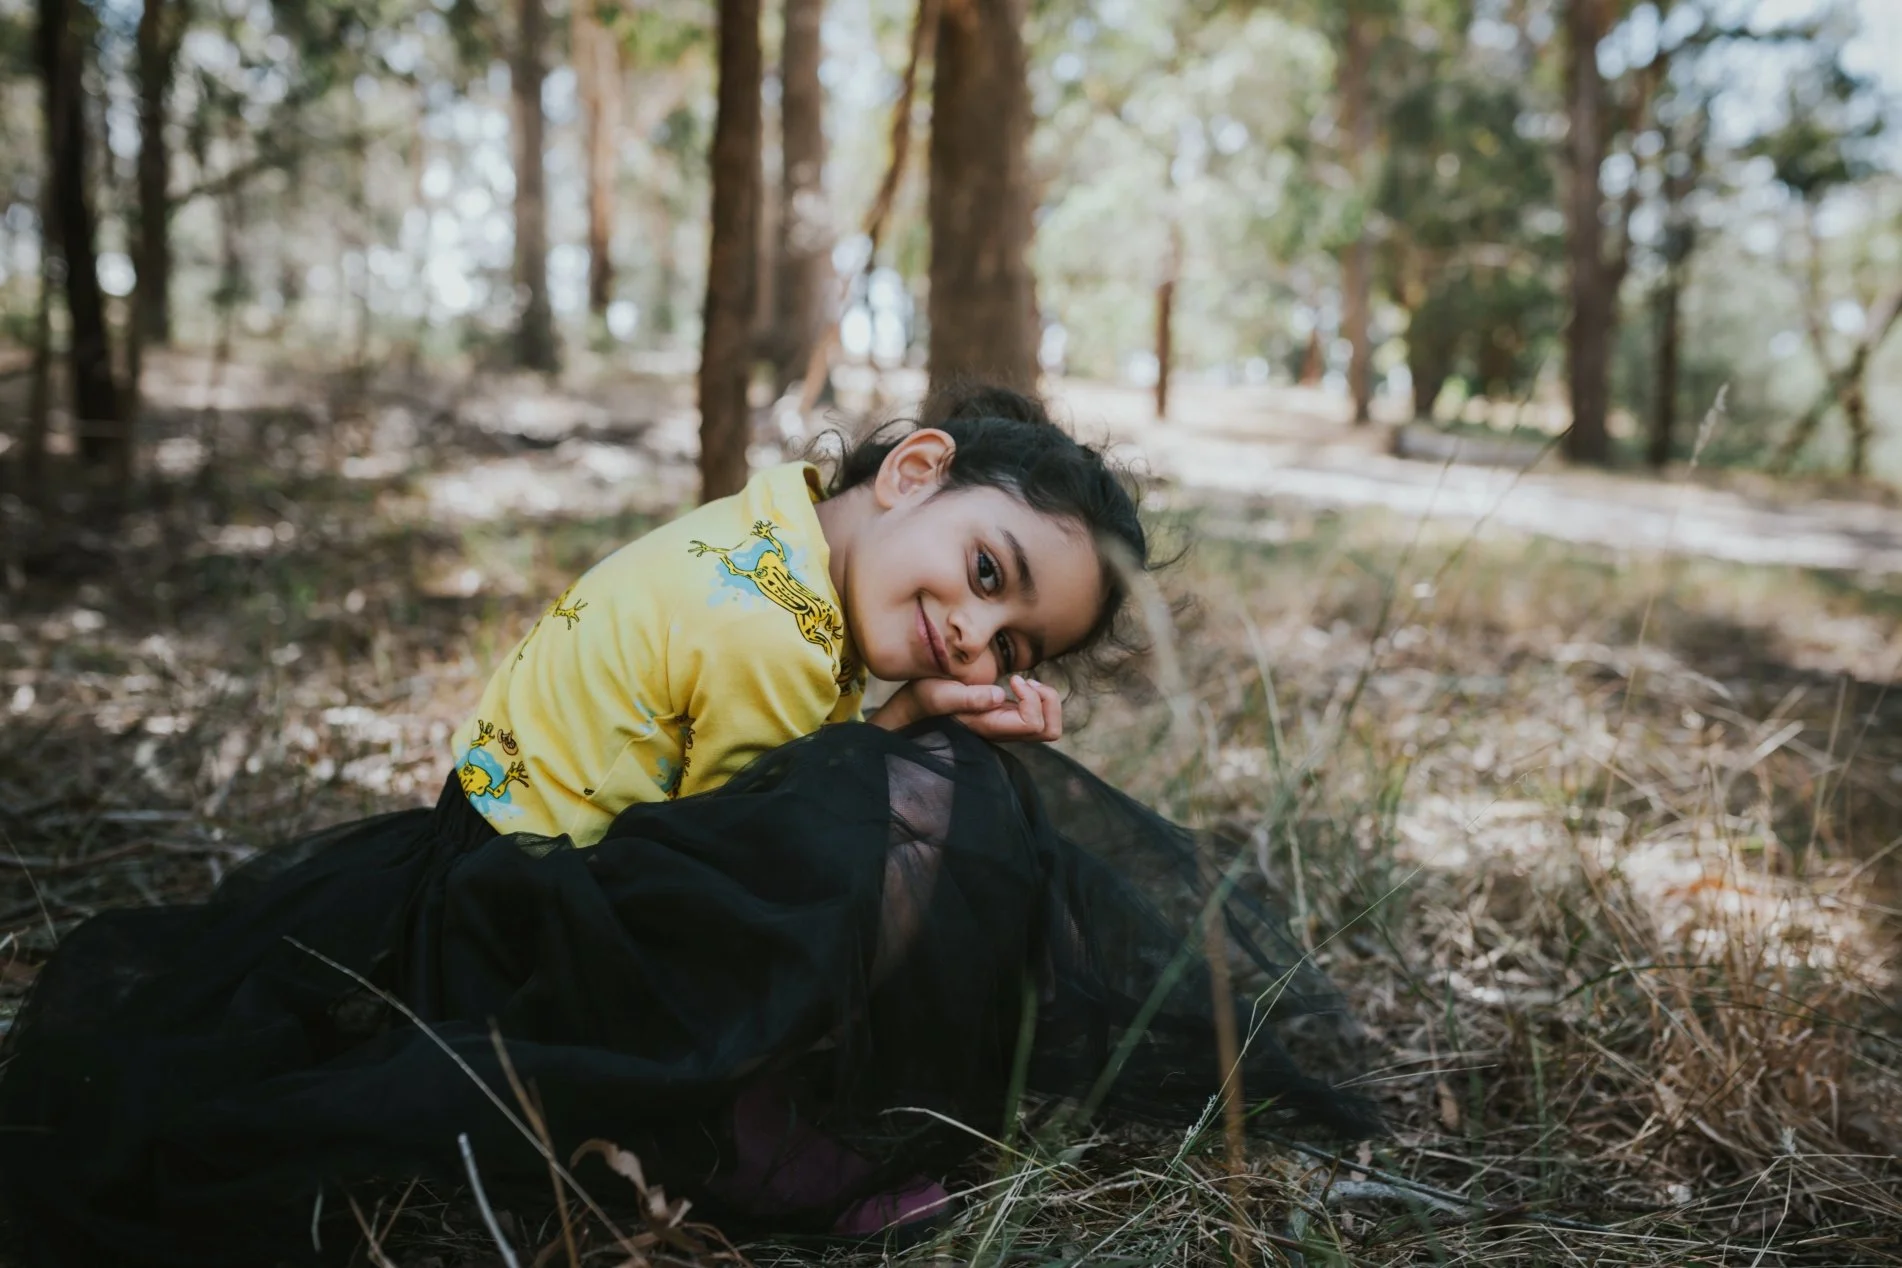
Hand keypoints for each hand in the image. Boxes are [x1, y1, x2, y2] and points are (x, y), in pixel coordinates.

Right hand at [873, 675, 1062, 742]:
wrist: (914, 709)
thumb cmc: (925, 701)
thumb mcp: (941, 694)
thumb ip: (968, 698)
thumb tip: (999, 696)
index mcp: (991, 727)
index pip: (1034, 724)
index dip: (1032, 699)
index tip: (1012, 680)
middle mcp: (1004, 731)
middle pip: (1050, 731)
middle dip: (1048, 702)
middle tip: (1027, 682)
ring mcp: (1007, 726)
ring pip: (1047, 725)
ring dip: (1044, 699)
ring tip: (1023, 681)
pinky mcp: (1005, 717)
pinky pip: (1036, 715)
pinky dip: (1036, 697)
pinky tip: (1016, 683)